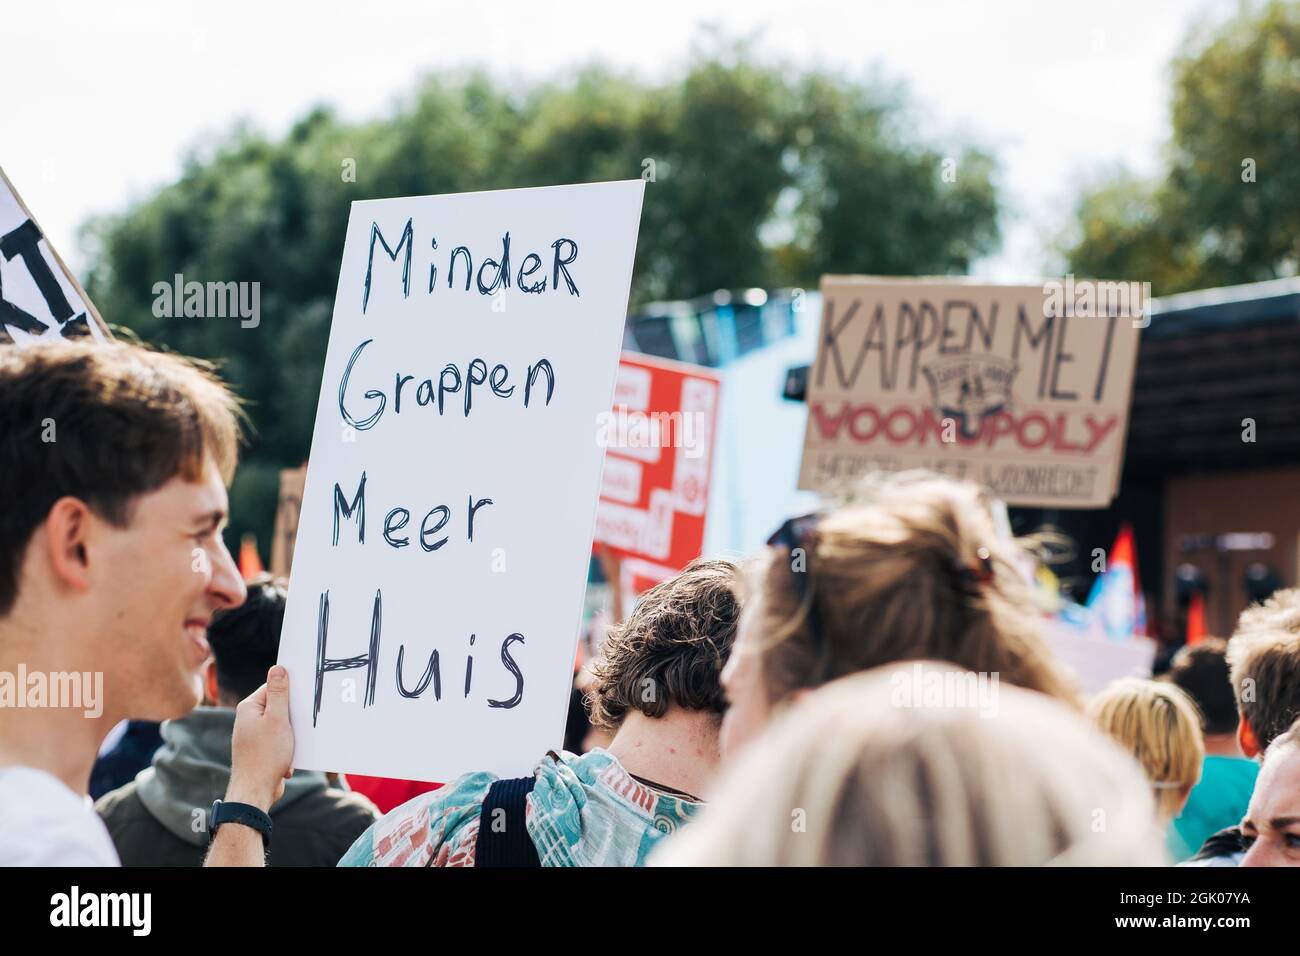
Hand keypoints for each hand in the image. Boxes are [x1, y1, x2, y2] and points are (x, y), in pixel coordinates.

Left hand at [227, 665, 294, 810]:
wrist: (255, 792)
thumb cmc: (265, 755)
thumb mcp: (277, 719)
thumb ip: (279, 693)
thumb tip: (278, 668)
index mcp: (249, 708)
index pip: (272, 687)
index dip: (290, 691)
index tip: (305, 695)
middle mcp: (249, 720)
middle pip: (278, 706)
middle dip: (293, 715)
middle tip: (304, 720)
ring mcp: (254, 736)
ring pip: (281, 725)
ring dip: (292, 734)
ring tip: (294, 744)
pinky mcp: (261, 750)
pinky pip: (279, 741)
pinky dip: (287, 748)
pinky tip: (289, 759)